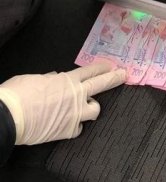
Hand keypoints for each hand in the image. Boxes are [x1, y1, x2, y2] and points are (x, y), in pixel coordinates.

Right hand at [0, 62, 125, 144]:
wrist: (10, 117)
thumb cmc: (19, 94)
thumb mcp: (36, 78)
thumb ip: (51, 79)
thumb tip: (56, 79)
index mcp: (68, 80)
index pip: (91, 70)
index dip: (103, 67)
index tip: (111, 66)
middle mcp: (76, 95)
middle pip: (103, 84)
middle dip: (115, 78)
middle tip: (124, 75)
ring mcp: (75, 113)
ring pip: (96, 110)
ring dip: (92, 108)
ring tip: (87, 108)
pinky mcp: (68, 129)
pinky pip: (78, 128)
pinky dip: (74, 126)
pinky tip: (68, 125)